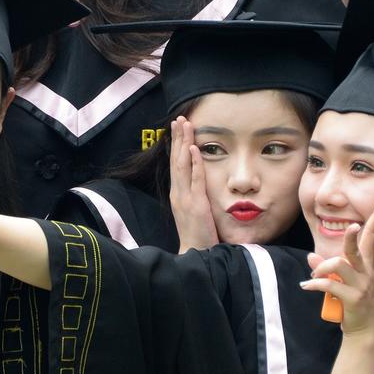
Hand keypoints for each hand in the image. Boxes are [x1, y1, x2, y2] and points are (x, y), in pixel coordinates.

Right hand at [168, 117, 218, 251]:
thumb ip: (194, 196)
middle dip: (177, 138)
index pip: (175, 165)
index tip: (177, 128)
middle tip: (179, 119)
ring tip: (185, 125)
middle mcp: (178, 193)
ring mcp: (185, 199)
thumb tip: (198, 183)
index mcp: (177, 194)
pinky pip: (196, 180)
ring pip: (183, 165)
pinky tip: (195, 149)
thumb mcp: (193, 211)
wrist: (195, 255)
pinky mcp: (196, 205)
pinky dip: (195, 163)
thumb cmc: (197, 235)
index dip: (176, 146)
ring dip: (184, 144)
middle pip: (176, 160)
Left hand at [300, 197, 373, 335]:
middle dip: (353, 236)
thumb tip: (311, 256)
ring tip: (313, 275)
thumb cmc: (351, 302)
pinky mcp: (353, 298)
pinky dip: (314, 284)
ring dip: (321, 267)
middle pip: (357, 248)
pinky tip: (306, 286)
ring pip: (339, 265)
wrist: (363, 329)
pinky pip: (329, 285)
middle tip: (351, 226)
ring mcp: (361, 285)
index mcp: (365, 264)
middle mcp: (366, 272)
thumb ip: (327, 268)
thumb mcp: (340, 282)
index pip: (372, 236)